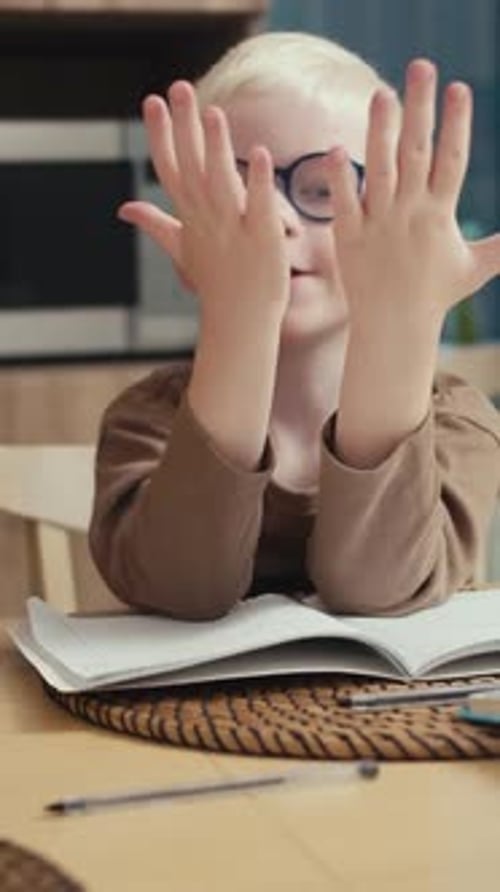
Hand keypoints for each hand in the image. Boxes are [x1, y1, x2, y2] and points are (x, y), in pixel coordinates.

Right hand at [118, 81, 288, 323]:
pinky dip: (259, 183)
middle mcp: (207, 220)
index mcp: (189, 218)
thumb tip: (125, 209)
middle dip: (183, 128)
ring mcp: (234, 231)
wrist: (240, 322)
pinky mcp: (264, 242)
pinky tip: (260, 153)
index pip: (169, 169)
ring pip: (222, 184)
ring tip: (213, 112)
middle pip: (191, 168)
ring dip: (216, 148)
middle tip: (177, 88)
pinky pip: (260, 208)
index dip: (160, 135)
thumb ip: (156, 224)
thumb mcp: (181, 251)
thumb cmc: (214, 285)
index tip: (151, 101)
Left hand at [328, 58, 499, 335]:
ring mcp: (379, 224)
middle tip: (421, 67)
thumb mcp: (474, 267)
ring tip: (382, 93)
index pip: (452, 161)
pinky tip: (334, 149)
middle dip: (420, 109)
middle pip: (416, 153)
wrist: (394, 326)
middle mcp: (409, 214)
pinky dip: (340, 179)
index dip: (456, 124)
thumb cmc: (435, 295)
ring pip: (379, 170)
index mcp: (439, 215)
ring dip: (380, 131)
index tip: (459, 88)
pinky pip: (344, 203)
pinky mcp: (350, 237)